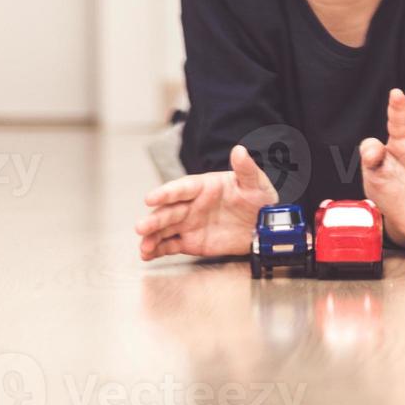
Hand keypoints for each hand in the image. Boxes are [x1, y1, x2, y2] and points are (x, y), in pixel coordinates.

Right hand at [136, 144, 277, 260]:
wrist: (263, 225)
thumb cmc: (258, 198)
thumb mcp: (255, 182)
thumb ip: (245, 168)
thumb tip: (240, 150)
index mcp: (204, 186)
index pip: (182, 188)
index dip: (166, 193)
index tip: (150, 198)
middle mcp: (192, 204)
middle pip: (169, 211)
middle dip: (154, 219)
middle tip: (141, 227)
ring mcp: (190, 223)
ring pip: (165, 229)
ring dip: (152, 237)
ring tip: (143, 247)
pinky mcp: (191, 241)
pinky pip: (171, 245)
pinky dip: (158, 250)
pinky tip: (147, 254)